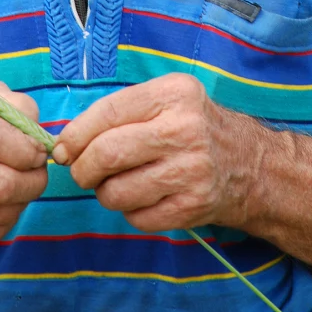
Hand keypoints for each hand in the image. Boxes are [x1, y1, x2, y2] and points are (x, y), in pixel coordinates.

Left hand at [53, 73, 262, 232]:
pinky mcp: (193, 206)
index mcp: (174, 94)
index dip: (75, 134)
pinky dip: (130, 212)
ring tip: (117, 184)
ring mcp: (191, 170)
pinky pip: (137, 218)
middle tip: (82, 172)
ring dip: (105, 193)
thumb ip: (118, 113)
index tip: (62, 149)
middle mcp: (184, 129)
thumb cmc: (192, 128)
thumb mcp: (166, 100)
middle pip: (108, 153)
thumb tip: (64, 144)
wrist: (250, 164)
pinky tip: (144, 198)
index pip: (108, 113)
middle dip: (83, 168)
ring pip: (117, 191)